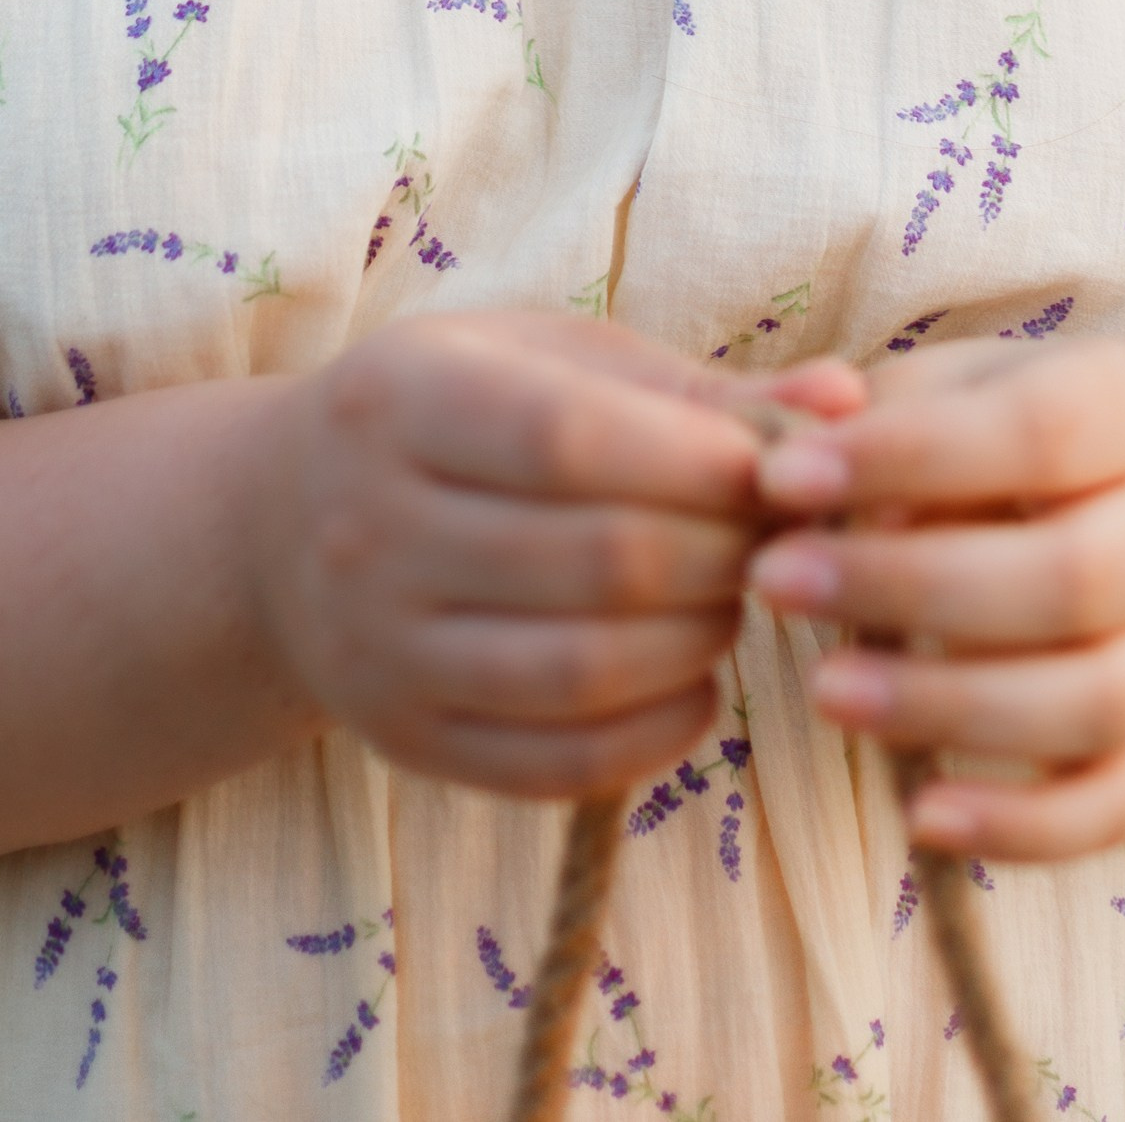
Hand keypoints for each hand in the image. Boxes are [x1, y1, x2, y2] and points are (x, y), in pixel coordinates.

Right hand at [248, 311, 855, 799]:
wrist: (280, 528)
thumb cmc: (455, 415)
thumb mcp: (547, 360)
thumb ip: (694, 389)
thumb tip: (845, 400)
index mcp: (403, 402)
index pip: (568, 441)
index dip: (697, 462)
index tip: (772, 467)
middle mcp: (372, 530)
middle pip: (595, 564)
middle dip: (721, 555)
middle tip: (772, 540)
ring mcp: (380, 651)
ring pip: (581, 673)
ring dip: (699, 641)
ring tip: (730, 599)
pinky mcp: (405, 742)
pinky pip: (553, 764)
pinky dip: (655, 733)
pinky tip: (692, 683)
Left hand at [747, 337, 1124, 860]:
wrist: (1124, 503)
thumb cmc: (999, 434)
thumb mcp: (951, 386)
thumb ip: (878, 412)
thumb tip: (796, 459)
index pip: (1040, 430)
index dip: (909, 456)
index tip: (781, 477)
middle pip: (1072, 575)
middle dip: (907, 586)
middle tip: (772, 581)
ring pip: (1094, 700)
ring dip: (949, 706)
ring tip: (823, 691)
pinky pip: (1111, 805)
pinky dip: (1021, 825)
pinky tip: (919, 815)